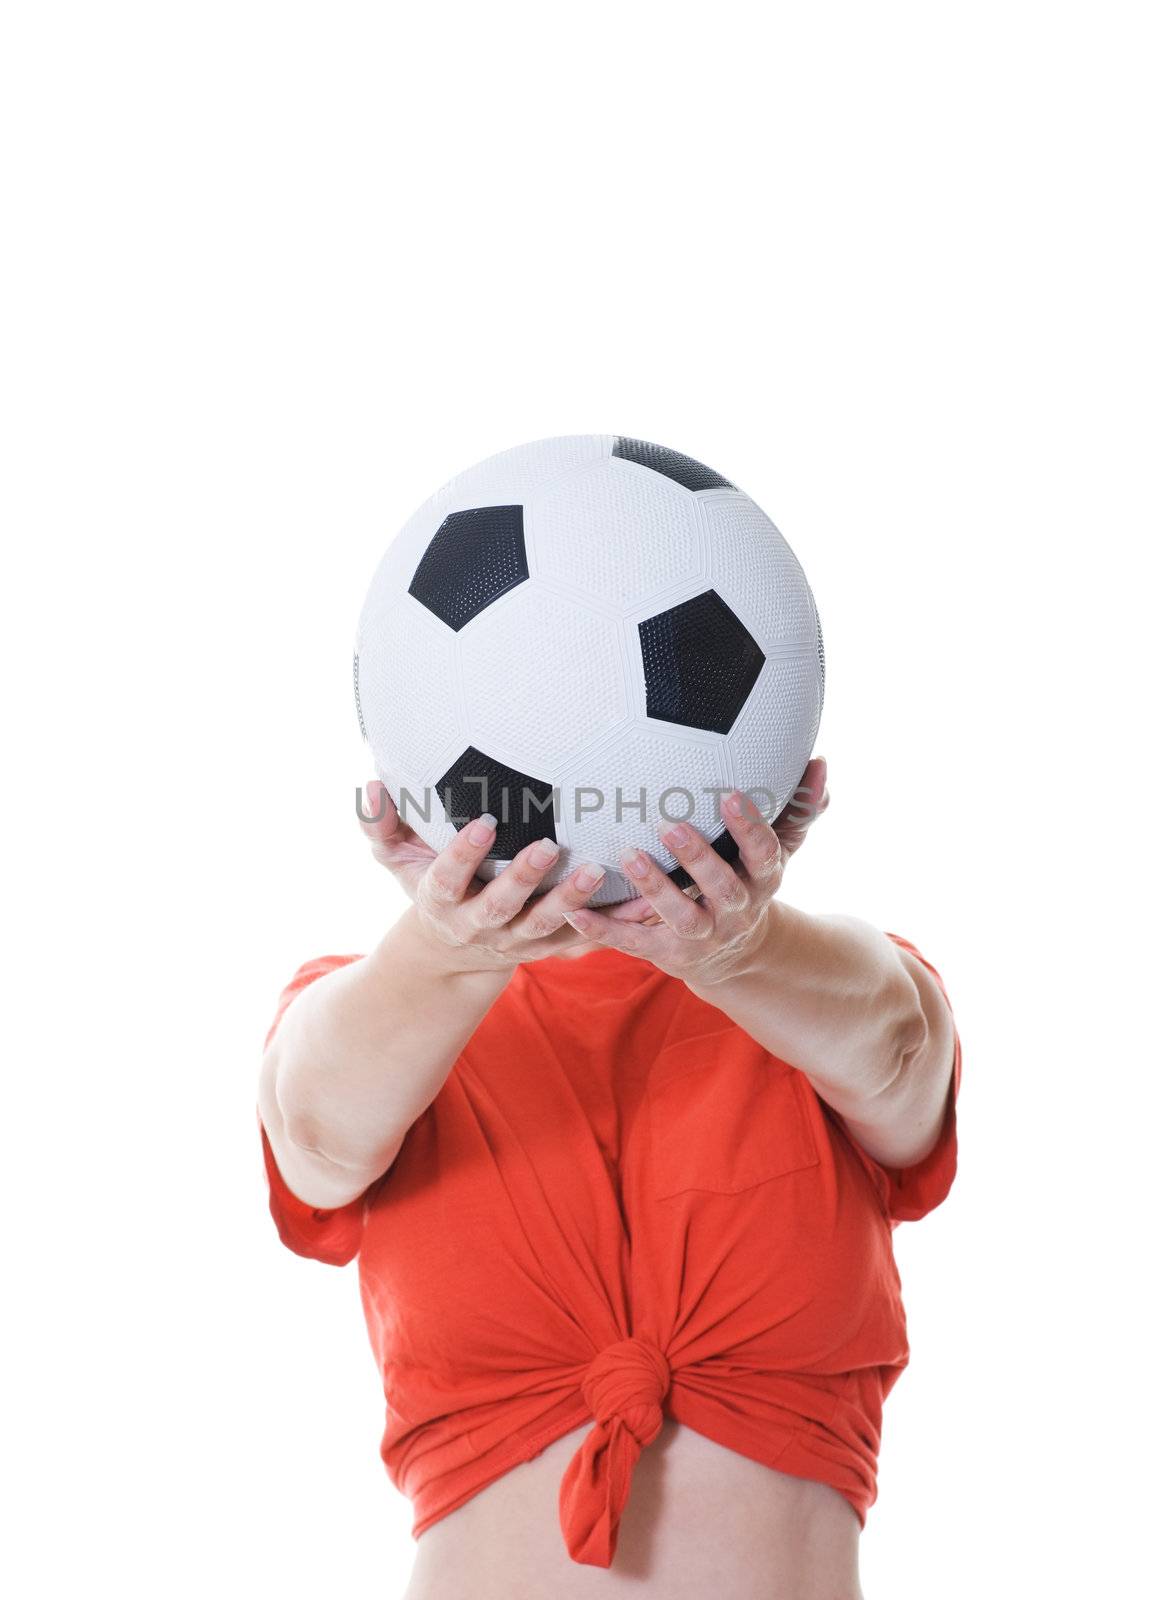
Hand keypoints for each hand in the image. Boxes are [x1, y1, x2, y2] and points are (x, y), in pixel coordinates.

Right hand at [358, 778, 603, 971]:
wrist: (450, 953)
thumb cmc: (424, 886)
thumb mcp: (394, 860)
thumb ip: (380, 824)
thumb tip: (371, 785)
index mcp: (440, 903)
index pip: (448, 879)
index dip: (463, 854)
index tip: (484, 823)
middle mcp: (477, 927)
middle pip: (501, 907)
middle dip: (524, 879)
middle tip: (550, 845)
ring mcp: (515, 942)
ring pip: (545, 926)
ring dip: (571, 901)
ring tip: (599, 871)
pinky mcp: (547, 948)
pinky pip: (581, 938)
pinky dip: (611, 926)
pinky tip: (642, 906)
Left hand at [561, 758, 829, 984]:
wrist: (735, 954)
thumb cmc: (747, 882)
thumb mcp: (775, 852)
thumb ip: (796, 810)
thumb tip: (820, 763)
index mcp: (762, 881)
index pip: (764, 854)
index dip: (750, 828)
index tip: (732, 795)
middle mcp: (735, 911)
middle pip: (722, 888)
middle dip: (698, 858)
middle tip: (670, 823)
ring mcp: (701, 937)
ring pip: (681, 917)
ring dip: (655, 889)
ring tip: (628, 856)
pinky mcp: (666, 955)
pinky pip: (634, 943)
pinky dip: (603, 930)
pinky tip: (576, 909)